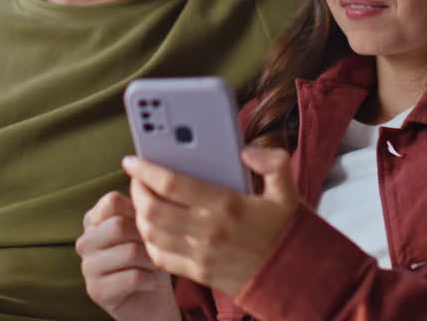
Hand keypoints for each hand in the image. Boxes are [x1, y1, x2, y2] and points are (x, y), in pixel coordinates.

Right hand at [76, 192, 180, 320]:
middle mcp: (85, 241)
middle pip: (118, 225)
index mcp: (94, 220)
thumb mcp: (147, 227)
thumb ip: (141, 205)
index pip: (112, 201)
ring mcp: (86, 266)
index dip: (138, 211)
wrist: (153, 299)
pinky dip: (150, 281)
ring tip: (154, 267)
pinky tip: (150, 283)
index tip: (150, 224)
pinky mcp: (95, 290)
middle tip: (155, 249)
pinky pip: (132, 277)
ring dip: (151, 262)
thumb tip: (145, 177)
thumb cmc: (151, 257)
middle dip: (146, 239)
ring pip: (128, 252)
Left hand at [123, 146, 297, 296]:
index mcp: (227, 205)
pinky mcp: (199, 273)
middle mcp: (209, 230)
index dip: (146, 170)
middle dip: (137, 191)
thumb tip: (247, 151)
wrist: (293, 276)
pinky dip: (149, 242)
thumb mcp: (286, 191)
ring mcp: (202, 255)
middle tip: (136, 179)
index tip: (133, 160)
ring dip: (140, 216)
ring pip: (152, 234)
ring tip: (142, 200)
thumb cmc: (284, 231)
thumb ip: (272, 162)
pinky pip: (161, 258)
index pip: (172, 184)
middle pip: (153, 210)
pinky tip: (153, 228)